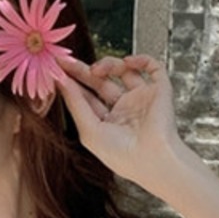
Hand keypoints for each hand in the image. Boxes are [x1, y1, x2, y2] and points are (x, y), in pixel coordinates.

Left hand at [56, 54, 182, 191]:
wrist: (152, 158)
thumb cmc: (122, 154)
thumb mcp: (89, 130)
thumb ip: (75, 104)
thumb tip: (61, 81)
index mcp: (107, 123)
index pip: (88, 98)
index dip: (74, 84)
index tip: (59, 70)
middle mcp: (124, 110)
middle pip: (102, 82)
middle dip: (85, 70)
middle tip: (68, 60)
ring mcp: (141, 99)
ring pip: (124, 71)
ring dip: (110, 64)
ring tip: (98, 69)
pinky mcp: (159, 91)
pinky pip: (152, 67)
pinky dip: (141, 59)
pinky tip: (128, 61)